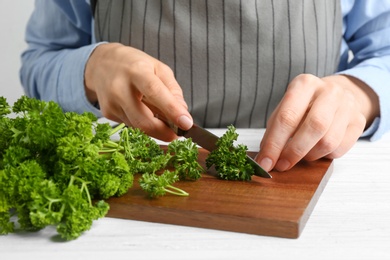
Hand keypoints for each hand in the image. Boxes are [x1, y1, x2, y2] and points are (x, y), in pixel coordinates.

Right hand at [84, 43, 192, 140]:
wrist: (102, 63)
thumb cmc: (135, 65)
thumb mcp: (159, 68)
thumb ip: (173, 90)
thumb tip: (182, 114)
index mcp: (137, 71)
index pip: (155, 92)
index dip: (172, 110)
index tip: (186, 123)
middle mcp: (120, 88)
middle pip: (144, 120)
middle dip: (164, 133)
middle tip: (178, 134)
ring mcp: (111, 103)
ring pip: (139, 127)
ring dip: (155, 128)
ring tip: (162, 117)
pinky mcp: (108, 113)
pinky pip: (132, 125)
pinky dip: (143, 123)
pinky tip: (143, 111)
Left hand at [256, 74, 379, 171]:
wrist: (336, 95)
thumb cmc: (304, 106)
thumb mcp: (285, 109)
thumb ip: (274, 132)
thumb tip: (265, 158)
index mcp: (304, 84)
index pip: (287, 117)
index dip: (274, 143)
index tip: (265, 162)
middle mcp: (329, 91)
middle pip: (314, 127)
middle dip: (294, 151)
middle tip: (281, 165)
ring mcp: (347, 105)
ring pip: (328, 141)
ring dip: (309, 155)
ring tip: (300, 156)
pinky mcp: (358, 121)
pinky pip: (340, 149)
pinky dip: (324, 156)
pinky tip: (316, 150)